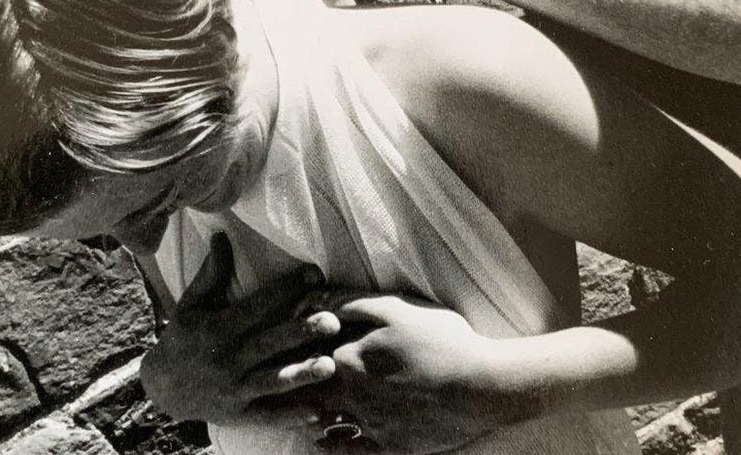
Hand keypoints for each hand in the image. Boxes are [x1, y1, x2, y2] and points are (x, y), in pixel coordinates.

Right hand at [140, 234, 337, 425]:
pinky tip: (317, 412)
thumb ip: (212, 272)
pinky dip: (290, 415)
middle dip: (300, 333)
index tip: (314, 275)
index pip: (257, 306)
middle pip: (268, 344)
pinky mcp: (237, 415)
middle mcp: (227, 360)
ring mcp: (233, 390)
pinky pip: (266, 416)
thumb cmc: (183, 337)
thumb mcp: (192, 303)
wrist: (160, 388)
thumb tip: (222, 235)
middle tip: (332, 322)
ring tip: (330, 366)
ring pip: (271, 381)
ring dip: (301, 374)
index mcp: (218, 329)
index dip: (285, 290)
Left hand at [273, 293, 515, 453]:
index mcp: (350, 359)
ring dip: (303, 416)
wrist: (480, 387)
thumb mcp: (395, 308)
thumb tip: (317, 300)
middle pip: (307, 393)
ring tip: (283, 413)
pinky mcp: (390, 447)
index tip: (265, 347)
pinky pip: (350, 452)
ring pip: (324, 423)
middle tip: (259, 386)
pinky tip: (321, 441)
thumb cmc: (440, 340)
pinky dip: (331, 446)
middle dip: (284, 388)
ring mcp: (371, 425)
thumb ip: (352, 304)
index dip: (285, 350)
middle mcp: (352, 397)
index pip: (305, 355)